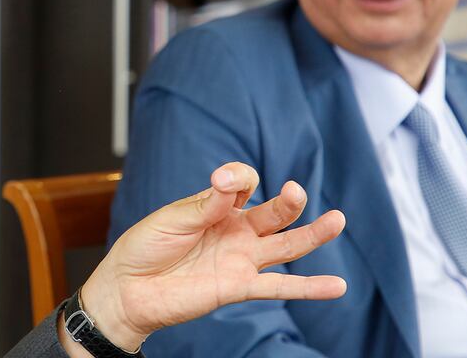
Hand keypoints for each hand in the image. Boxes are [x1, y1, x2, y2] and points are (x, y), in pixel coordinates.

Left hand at [75, 162, 345, 351]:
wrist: (128, 289)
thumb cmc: (144, 248)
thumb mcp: (172, 218)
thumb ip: (206, 204)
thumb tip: (231, 181)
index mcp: (216, 206)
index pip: (243, 182)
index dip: (239, 177)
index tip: (224, 180)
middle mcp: (235, 230)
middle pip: (273, 212)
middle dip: (288, 201)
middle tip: (295, 191)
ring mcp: (240, 259)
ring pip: (285, 245)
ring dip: (312, 234)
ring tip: (338, 221)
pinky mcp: (238, 286)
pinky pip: (280, 287)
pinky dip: (310, 288)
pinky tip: (336, 286)